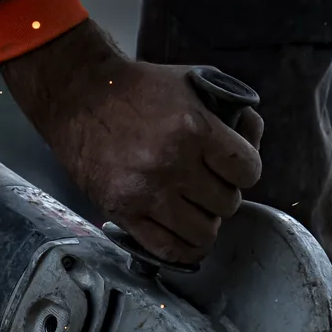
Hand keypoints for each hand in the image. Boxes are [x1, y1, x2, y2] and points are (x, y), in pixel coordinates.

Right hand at [0, 20, 263, 263]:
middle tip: (208, 184)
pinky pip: (168, 249)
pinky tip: (183, 233)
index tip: (234, 168)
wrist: (79, 95)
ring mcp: (145, 192)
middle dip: (222, 194)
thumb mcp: (191, 82)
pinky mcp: (122, 212)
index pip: (248, 171)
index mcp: (194, 128)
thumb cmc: (136, 88)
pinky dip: (183, 248)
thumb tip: (252, 135)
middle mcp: (171, 164)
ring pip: (203, 233)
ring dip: (204, 222)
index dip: (245, 170)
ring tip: (193, 207)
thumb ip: (227, 111)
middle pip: (227, 204)